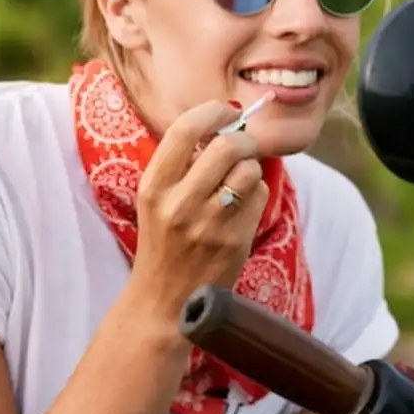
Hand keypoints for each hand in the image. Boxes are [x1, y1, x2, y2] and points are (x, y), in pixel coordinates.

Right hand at [124, 100, 269, 325]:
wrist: (165, 301)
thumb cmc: (164, 241)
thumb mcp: (156, 200)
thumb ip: (182, 163)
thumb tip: (226, 123)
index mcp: (154, 187)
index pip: (185, 129)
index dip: (212, 112)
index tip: (224, 113)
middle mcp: (179, 203)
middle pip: (228, 145)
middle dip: (243, 140)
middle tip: (243, 147)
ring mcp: (209, 224)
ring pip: (249, 171)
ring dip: (251, 169)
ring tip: (238, 182)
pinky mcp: (234, 241)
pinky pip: (259, 197)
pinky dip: (256, 195)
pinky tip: (241, 208)